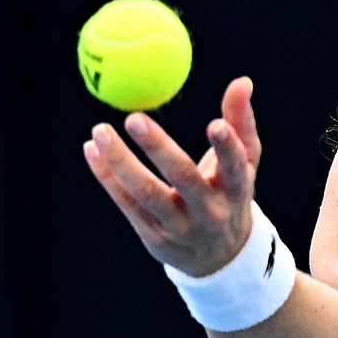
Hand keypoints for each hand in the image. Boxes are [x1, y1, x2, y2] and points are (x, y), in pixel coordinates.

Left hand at [84, 76, 261, 276]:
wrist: (220, 256)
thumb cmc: (230, 194)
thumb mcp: (244, 163)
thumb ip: (241, 122)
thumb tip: (242, 81)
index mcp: (236, 190)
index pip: (235, 168)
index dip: (226, 148)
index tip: (215, 125)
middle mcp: (209, 211)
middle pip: (183, 178)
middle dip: (159, 148)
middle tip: (135, 118)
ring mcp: (180, 228)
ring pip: (147, 194)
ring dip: (120, 162)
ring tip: (99, 131)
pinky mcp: (154, 238)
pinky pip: (126, 204)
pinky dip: (108, 178)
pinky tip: (92, 151)